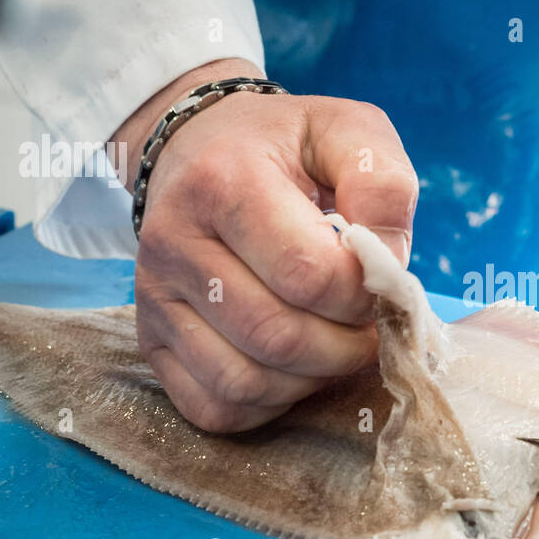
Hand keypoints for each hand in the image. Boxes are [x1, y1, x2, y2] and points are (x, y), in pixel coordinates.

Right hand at [112, 58, 417, 432]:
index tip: (378, 279)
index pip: (310, 274)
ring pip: (246, 383)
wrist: (198, 149)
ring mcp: (154, 300)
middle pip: (279, 337)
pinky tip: (293, 365)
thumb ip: (381, 184)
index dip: (364, 293)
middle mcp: (175, 244)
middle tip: (367, 322)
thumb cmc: (284, 147)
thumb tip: (386, 262)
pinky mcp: (152, 342)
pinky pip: (216, 407)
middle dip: (346, 345)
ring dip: (312, 378)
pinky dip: (269, 403)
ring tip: (335, 341)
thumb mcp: (345, 131)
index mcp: (223, 182)